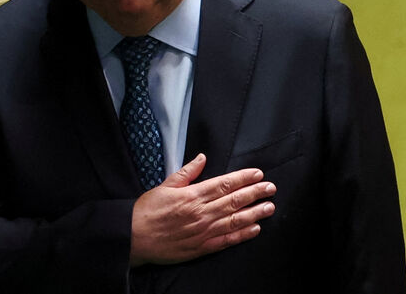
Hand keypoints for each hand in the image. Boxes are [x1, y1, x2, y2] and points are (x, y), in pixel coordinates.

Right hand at [129, 153, 276, 265]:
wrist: (134, 237)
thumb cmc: (147, 211)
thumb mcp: (165, 185)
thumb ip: (186, 173)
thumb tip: (202, 158)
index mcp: (192, 195)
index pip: (224, 184)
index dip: (244, 178)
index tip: (258, 174)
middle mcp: (201, 213)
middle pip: (234, 201)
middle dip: (255, 193)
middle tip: (271, 188)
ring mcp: (203, 231)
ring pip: (235, 220)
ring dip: (255, 213)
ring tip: (269, 207)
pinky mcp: (201, 247)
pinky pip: (227, 240)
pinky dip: (242, 235)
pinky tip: (255, 229)